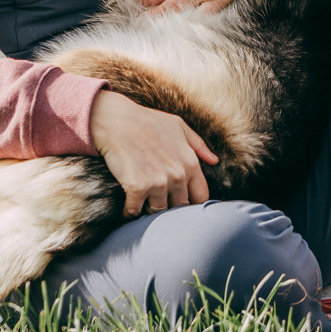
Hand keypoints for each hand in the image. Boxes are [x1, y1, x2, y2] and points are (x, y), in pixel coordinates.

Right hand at [89, 90, 218, 216]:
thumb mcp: (178, 126)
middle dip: (169, 204)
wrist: (116, 119)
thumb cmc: (146, 121)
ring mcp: (157, 183)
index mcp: (190, 163)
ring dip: (148, 208)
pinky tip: (125, 205)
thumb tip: (214, 161)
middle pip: (179, 207)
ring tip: (140, 200)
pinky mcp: (137, 188)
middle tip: (155, 198)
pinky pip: (134, 211)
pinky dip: (128, 211)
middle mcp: (177, 176)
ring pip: (157, 211)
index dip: (190, 200)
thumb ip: (198, 145)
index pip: (200, 197)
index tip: (178, 198)